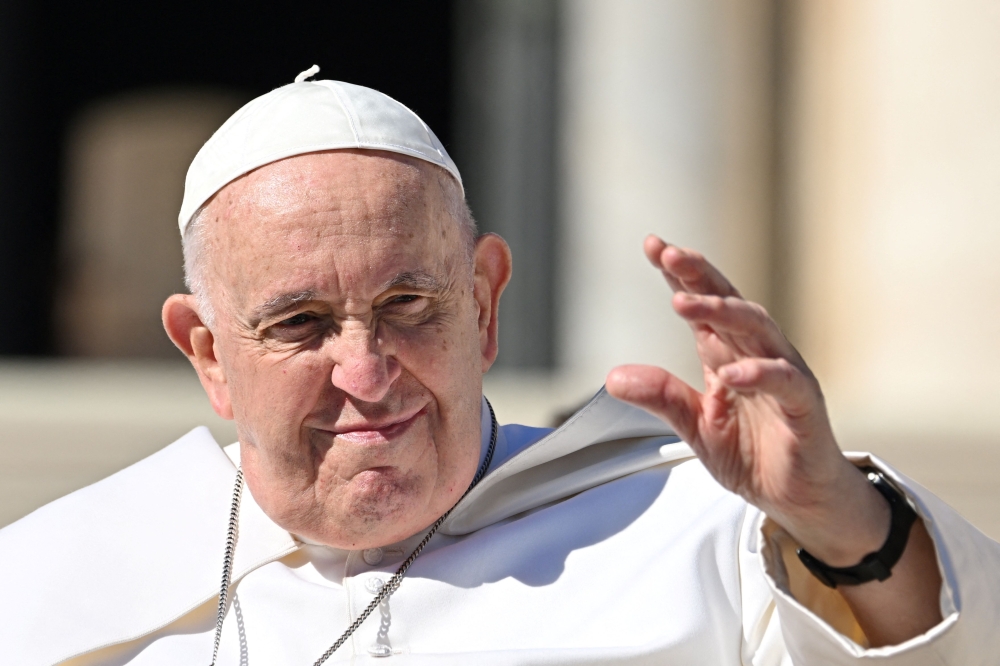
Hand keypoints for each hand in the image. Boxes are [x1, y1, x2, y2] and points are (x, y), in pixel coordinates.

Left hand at [605, 236, 888, 565]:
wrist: (799, 497)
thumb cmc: (755, 454)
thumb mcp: (695, 425)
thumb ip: (661, 397)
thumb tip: (615, 377)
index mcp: (727, 354)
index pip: (703, 305)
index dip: (680, 275)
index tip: (653, 246)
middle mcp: (756, 354)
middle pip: (728, 303)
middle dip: (698, 277)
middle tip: (669, 255)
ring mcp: (783, 375)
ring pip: (756, 330)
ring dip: (721, 313)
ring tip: (684, 303)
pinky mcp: (804, 405)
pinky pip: (784, 381)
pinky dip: (759, 373)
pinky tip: (731, 373)